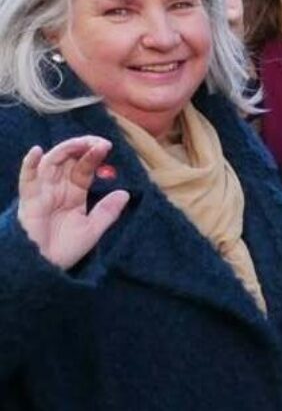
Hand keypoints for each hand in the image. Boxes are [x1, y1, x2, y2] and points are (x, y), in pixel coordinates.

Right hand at [17, 136, 129, 270]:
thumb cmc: (64, 250)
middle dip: (82, 147)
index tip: (108, 146)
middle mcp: (58, 189)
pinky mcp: (28, 201)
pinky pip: (27, 180)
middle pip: (68, 159)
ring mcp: (42, 193)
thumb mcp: (92, 230)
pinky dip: (29, 165)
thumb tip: (126, 193)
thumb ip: (107, 212)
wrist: (43, 269)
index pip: (84, 168)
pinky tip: (36, 151)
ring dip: (65, 150)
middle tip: (99, 142)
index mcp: (74, 194)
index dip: (94, 156)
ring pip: (51, 163)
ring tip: (81, 143)